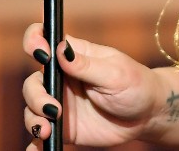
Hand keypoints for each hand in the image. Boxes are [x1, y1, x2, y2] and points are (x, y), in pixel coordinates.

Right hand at [22, 23, 163, 147]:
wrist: (147, 116)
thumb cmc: (136, 85)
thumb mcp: (116, 74)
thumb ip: (87, 66)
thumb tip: (61, 49)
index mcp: (74, 56)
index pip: (45, 39)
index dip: (34, 40)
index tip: (40, 54)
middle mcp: (62, 78)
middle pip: (33, 82)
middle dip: (35, 95)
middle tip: (54, 109)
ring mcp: (60, 103)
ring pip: (32, 108)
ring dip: (33, 120)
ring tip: (47, 130)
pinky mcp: (62, 127)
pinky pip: (40, 136)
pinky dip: (34, 144)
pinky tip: (37, 149)